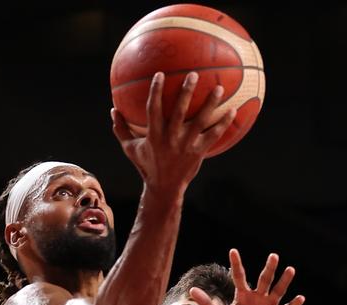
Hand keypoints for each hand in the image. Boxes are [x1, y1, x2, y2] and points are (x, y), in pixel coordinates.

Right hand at [111, 72, 235, 194]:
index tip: (160, 74)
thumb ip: (121, 129)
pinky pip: (213, 136)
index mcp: (153, 135)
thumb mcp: (130, 149)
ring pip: (200, 122)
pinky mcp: (198, 152)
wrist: (164, 188)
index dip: (156, 91)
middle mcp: (170, 139)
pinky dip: (223, 123)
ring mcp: (186, 146)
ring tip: (219, 88)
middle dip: (186, 92)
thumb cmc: (146, 165)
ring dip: (210, 104)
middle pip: (179, 112)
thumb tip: (112, 110)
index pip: (153, 109)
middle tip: (194, 74)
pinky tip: (233, 111)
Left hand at [190, 249, 304, 304]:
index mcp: (242, 296)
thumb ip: (207, 304)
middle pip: (264, 280)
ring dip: (284, 282)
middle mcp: (257, 298)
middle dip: (269, 269)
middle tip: (274, 256)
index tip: (233, 250)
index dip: (236, 264)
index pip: (239, 277)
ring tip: (290, 269)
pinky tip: (300, 298)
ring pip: (277, 291)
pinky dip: (293, 304)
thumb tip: (192, 290)